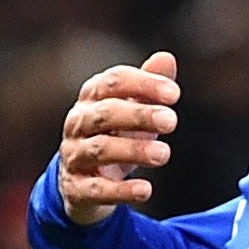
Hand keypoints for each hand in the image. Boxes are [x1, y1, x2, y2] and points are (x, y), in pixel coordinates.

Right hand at [57, 53, 181, 224]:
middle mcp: (78, 124)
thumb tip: (166, 58)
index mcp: (92, 98)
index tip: (174, 94)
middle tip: (171, 120)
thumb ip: (148, 87)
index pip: (112, 82)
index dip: (142, 84)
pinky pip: (96, 189)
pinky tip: (146, 190)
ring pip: (99, 150)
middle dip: (138, 115)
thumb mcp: (133, 110)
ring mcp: (74, 156)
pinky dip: (121, 190)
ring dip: (133, 150)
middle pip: (105, 113)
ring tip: (164, 154)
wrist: (84, 183)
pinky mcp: (77, 189)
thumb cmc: (115, 136)